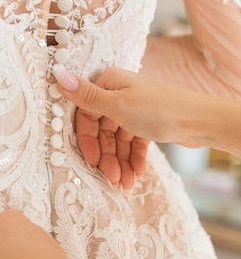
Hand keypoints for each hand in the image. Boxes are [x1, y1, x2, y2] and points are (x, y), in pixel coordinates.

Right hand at [55, 66, 205, 187]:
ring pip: (117, 140)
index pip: (85, 114)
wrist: (202, 122)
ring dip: (119, 162)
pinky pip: (132, 143)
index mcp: (109, 83)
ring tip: (125, 183)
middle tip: (111, 179)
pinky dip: (132, 158)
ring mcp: (133, 108)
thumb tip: (57, 75)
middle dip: (107, 157)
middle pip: (101, 130)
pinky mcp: (146, 122)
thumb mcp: (118, 106)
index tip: (91, 161)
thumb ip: (86, 96)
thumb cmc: (160, 109)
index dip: (87, 140)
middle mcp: (119, 93)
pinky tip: (136, 174)